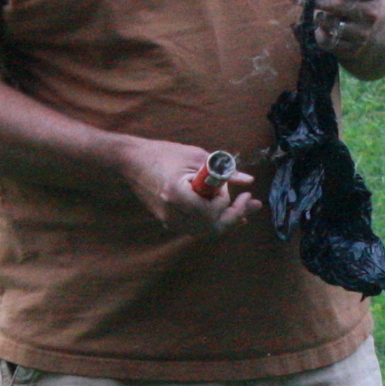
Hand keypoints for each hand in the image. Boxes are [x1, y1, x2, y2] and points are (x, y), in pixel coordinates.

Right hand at [121, 137, 259, 235]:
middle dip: (234, 216)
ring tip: (244, 209)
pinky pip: (195, 228)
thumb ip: (224, 172)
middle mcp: (172, 213)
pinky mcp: (168, 221)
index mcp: (177, 195)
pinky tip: (226, 214)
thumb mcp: (197, 157)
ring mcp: (168, 220)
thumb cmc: (164, 154)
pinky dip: (212, 222)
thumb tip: (248, 180)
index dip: (228, 202)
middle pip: (211, 227)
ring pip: (205, 231)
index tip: (239, 191)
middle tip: (251, 203)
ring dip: (226, 221)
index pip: (211, 212)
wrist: (132, 161)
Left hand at [289, 0, 384, 59]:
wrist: (373, 26)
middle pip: (338, 5)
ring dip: (316, 17)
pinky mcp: (353, 48)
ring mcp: (364, 32)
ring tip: (315, 12)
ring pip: (330, 24)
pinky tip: (320, 27)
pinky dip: (318, 33)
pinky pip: (327, 41)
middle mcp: (371, 12)